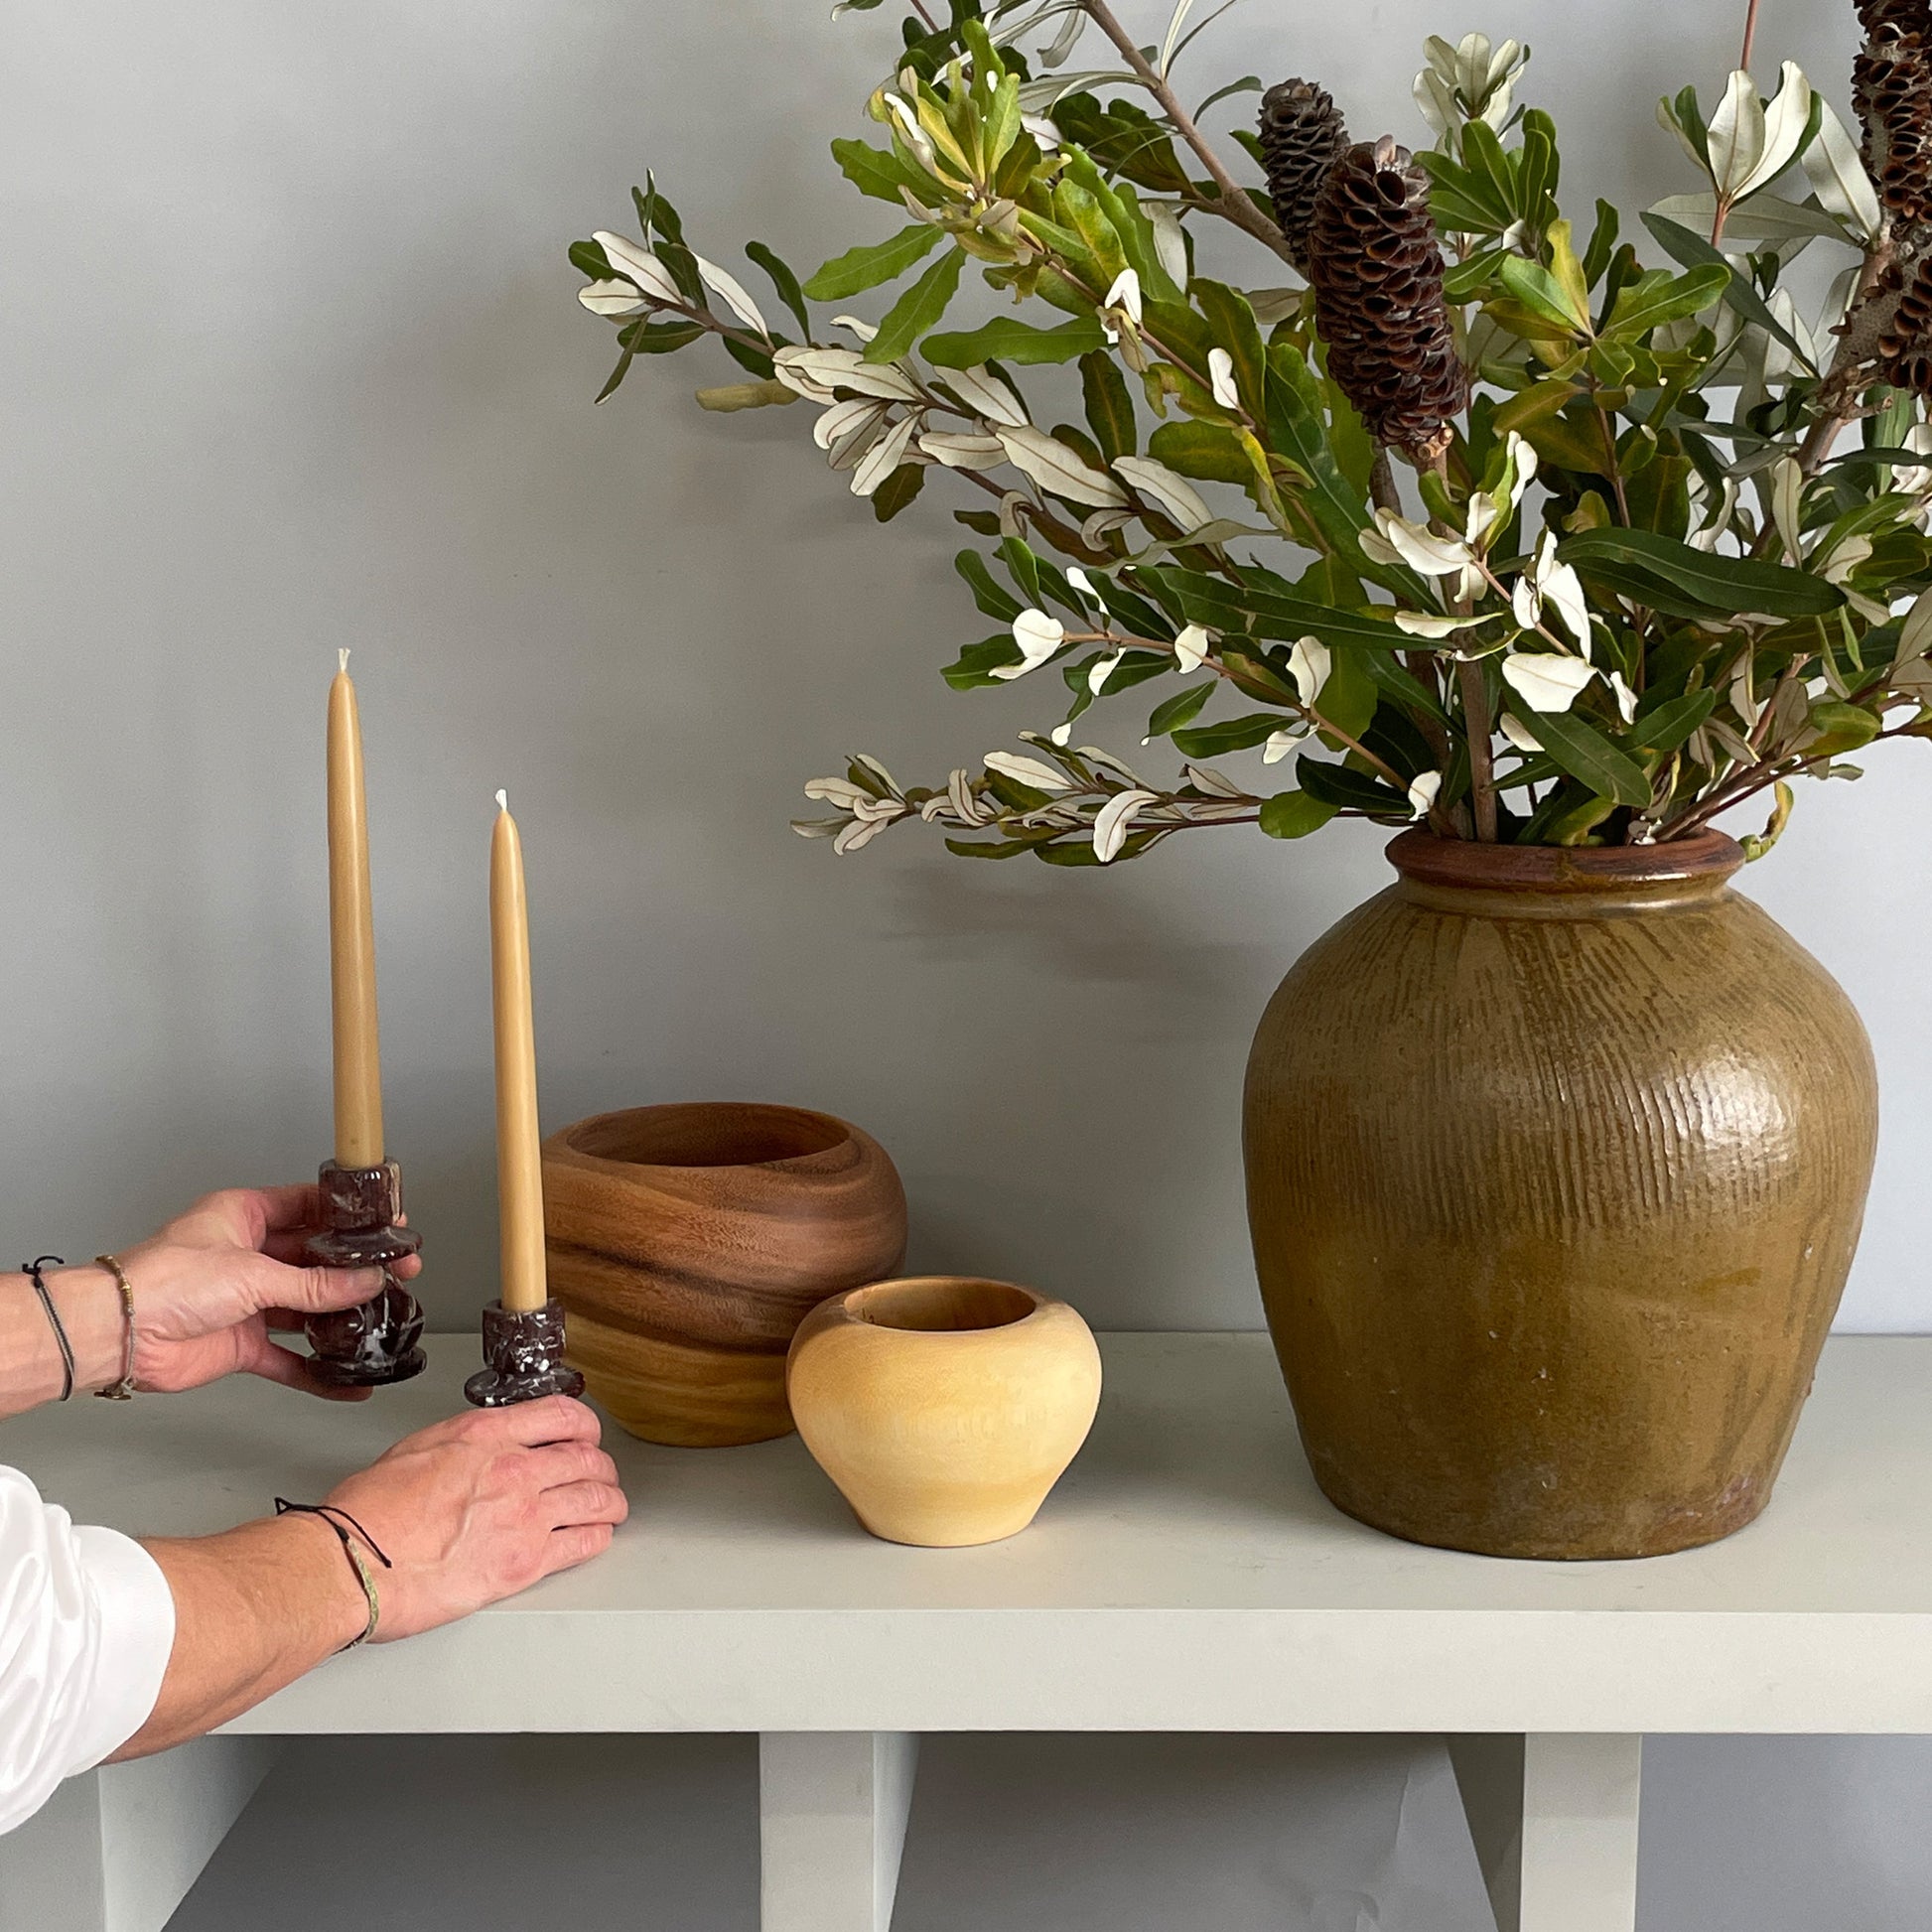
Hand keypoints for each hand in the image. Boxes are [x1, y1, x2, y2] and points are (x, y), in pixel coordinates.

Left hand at [105, 1186, 422, 1400]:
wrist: (121, 1334)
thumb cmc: (164, 1281)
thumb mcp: (254, 1272)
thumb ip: (315, 1282)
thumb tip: (364, 1282)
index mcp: (245, 1216)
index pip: (310, 1207)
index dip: (350, 1216)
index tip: (386, 1224)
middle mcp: (248, 1255)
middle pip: (316, 1259)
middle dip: (356, 1269)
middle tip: (398, 1273)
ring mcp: (246, 1300)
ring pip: (307, 1307)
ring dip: (341, 1316)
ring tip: (382, 1319)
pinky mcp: (242, 1342)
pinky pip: (289, 1357)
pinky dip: (317, 1371)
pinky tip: (346, 1379)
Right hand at [320, 1397, 626, 1640]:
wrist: (352, 1562)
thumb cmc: (366, 1513)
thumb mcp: (418, 1448)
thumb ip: (463, 1443)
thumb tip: (484, 1447)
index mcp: (487, 1435)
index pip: (562, 1415)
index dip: (586, 1425)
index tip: (587, 1434)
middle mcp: (514, 1469)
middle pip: (588, 1459)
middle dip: (601, 1468)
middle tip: (601, 1476)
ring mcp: (525, 1515)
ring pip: (597, 1500)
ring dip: (610, 1503)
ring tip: (610, 1507)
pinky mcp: (525, 1562)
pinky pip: (584, 1543)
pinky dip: (598, 1538)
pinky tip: (595, 1538)